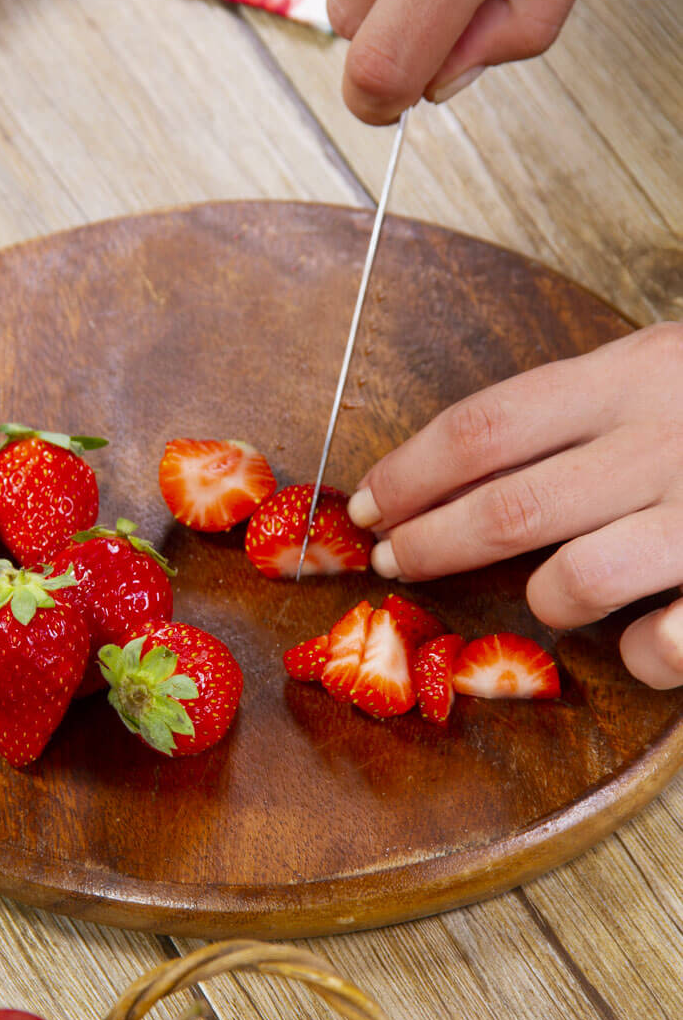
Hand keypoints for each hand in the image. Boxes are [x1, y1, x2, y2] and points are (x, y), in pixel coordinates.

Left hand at [347, 323, 682, 687]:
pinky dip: (637, 653)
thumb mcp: (660, 366)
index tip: (366, 505)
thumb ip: (578, 406)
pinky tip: (642, 636)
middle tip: (395, 563)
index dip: (409, 472)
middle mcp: (662, 442)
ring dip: (543, 599)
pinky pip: (659, 646)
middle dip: (432, 544)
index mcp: (634, 377)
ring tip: (548, 593)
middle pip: (506, 508)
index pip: (485, 428)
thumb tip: (452, 466)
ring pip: (573, 584)